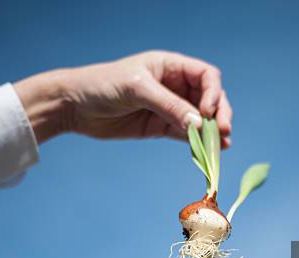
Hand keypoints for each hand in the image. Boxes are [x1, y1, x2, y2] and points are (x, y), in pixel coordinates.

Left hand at [14, 51, 232, 147]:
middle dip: (219, 114)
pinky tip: (209, 150)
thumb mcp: (137, 89)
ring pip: (199, 119)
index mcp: (170, 66)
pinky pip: (185, 134)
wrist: (74, 106)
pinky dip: (197, 142)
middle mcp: (174, 85)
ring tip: (221, 145)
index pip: (206, 76)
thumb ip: (169, 106)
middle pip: (209, 98)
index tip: (208, 112)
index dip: (213, 93)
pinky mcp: (160, 127)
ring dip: (212, 131)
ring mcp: (168, 108)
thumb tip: (199, 124)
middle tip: (223, 131)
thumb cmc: (102, 85)